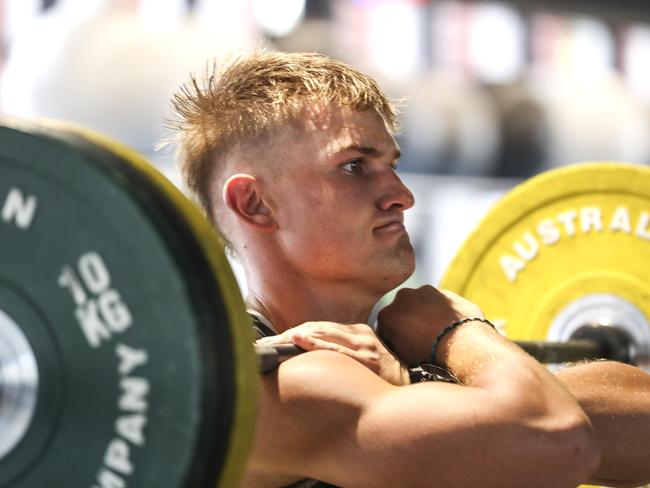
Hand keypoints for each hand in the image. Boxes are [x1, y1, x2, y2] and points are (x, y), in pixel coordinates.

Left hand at [256, 321, 409, 385]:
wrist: (414, 390)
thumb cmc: (385, 379)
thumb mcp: (366, 358)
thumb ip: (345, 353)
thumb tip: (313, 360)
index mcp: (358, 332)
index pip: (320, 327)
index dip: (295, 332)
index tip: (273, 341)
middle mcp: (360, 335)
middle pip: (317, 328)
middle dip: (288, 335)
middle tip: (263, 343)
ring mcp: (364, 346)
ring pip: (322, 334)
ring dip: (294, 336)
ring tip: (272, 340)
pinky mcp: (367, 358)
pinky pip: (335, 348)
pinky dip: (314, 342)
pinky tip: (297, 339)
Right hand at [377, 285, 483, 364]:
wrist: (462, 343)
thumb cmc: (429, 355)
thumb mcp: (403, 356)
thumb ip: (395, 343)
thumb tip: (398, 343)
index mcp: (387, 314)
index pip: (386, 326)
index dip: (395, 338)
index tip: (405, 347)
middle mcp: (402, 297)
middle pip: (403, 310)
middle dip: (410, 320)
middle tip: (422, 339)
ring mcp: (425, 291)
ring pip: (422, 303)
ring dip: (427, 314)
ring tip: (438, 334)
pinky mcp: (447, 292)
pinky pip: (441, 303)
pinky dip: (443, 312)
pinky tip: (450, 327)